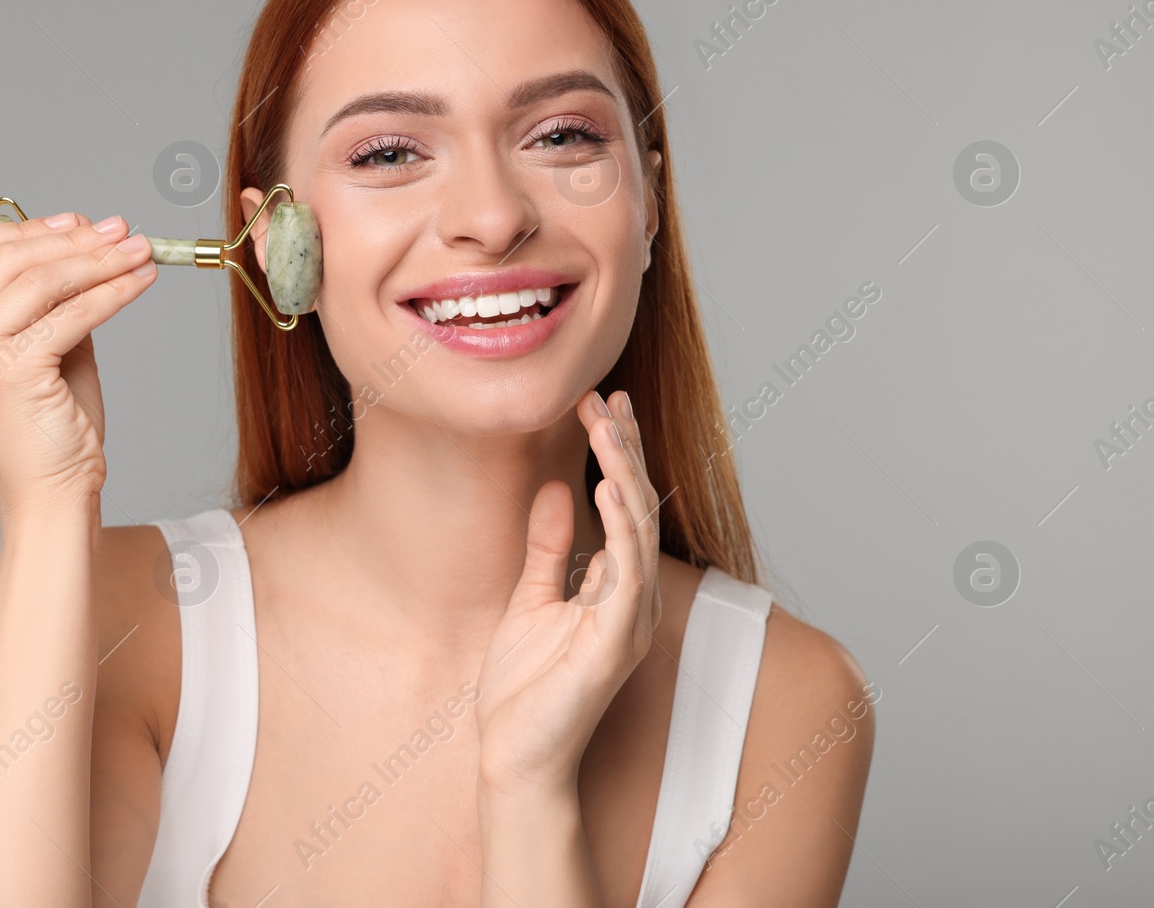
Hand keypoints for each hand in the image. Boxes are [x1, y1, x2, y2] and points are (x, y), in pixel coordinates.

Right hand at [0, 212, 157, 514]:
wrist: (53, 499)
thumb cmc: (52, 432)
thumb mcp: (46, 349)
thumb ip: (52, 300)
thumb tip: (88, 242)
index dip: (29, 228)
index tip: (81, 224)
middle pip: (7, 256)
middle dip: (73, 239)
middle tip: (123, 232)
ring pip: (40, 279)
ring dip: (98, 260)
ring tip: (140, 252)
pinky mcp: (9, 372)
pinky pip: (72, 314)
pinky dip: (113, 293)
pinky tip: (141, 283)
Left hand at [473, 389, 662, 796]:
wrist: (514, 756)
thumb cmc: (524, 691)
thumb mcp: (529, 599)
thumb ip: (549, 548)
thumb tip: (561, 488)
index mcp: (617, 587)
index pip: (625, 505)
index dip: (617, 452)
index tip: (599, 402)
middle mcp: (634, 598)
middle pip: (637, 506)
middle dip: (623, 447)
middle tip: (602, 396)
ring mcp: (630, 619)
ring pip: (638, 528)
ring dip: (623, 471)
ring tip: (605, 423)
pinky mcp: (616, 641)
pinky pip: (627, 572)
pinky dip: (620, 526)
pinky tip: (605, 485)